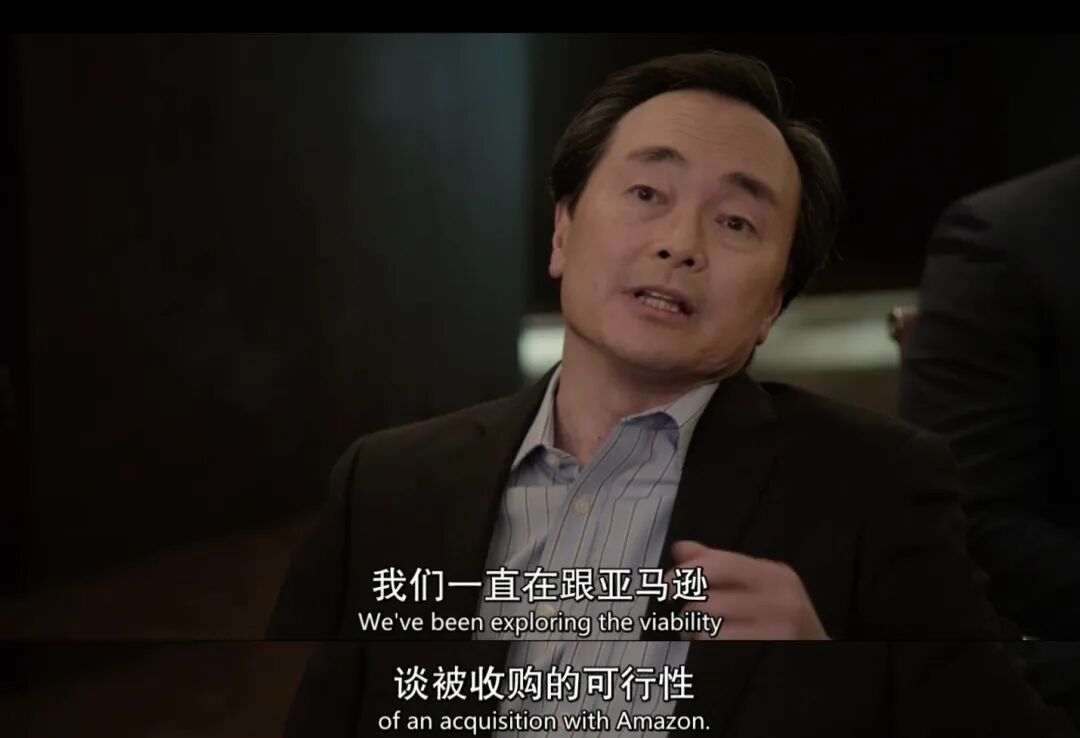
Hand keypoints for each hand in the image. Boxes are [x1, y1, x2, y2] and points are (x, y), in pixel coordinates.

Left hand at [666, 540, 828, 639]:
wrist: (819, 656)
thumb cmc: (783, 620)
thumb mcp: (760, 585)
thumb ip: (720, 565)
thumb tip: (682, 548)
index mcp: (775, 574)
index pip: (719, 564)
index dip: (685, 574)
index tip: (664, 584)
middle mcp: (779, 599)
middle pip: (707, 599)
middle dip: (690, 610)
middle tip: (690, 617)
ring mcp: (777, 630)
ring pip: (708, 627)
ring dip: (695, 633)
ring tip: (703, 634)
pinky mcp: (767, 654)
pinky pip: (717, 648)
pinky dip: (706, 649)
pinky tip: (715, 648)